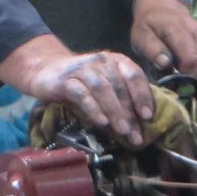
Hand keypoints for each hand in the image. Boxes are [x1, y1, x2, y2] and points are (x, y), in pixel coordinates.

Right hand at [26, 49, 156, 146]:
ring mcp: (82, 69)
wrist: (48, 71)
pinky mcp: (65, 80)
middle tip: (136, 135)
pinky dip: (94, 109)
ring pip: (102, 89)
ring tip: (122, 131)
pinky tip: (101, 122)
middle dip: (129, 112)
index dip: (143, 95)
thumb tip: (142, 122)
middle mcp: (101, 61)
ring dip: (114, 111)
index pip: (134, 75)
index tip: (148, 116)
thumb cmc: (84, 82)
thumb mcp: (106, 84)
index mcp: (116, 60)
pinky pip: (82, 95)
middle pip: (119, 86)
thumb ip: (122, 97)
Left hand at [131, 0, 196, 77]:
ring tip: (180, 69)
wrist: (161, 8)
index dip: (182, 74)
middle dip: (188, 75)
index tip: (171, 76)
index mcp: (177, 28)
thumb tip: (166, 64)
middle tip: (174, 74)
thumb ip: (152, 50)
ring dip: (195, 72)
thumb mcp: (141, 36)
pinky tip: (190, 65)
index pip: (190, 59)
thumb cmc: (149, 25)